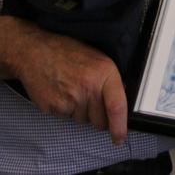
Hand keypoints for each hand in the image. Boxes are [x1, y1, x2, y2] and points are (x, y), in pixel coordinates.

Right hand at [1, 16, 126, 144]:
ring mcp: (70, 99)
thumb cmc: (69, 53)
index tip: (120, 137)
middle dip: (98, 116)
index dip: (120, 126)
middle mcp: (88, 87)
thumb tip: (120, 99)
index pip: (116, 106)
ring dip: (81, 111)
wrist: (37, 53)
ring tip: (74, 89)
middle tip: (90, 98)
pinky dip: (66, 110)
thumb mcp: (98, 59)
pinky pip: (66, 118)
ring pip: (83, 121)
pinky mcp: (54, 108)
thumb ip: (110, 80)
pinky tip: (63, 93)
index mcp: (104, 73)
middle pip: (100, 121)